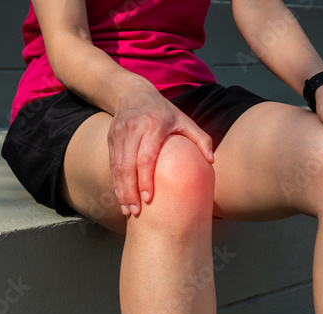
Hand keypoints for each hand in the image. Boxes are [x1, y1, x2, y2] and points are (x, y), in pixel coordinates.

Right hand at [108, 87, 214, 216]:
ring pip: (117, 168)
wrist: (133, 92)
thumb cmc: (164, 111)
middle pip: (127, 166)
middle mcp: (133, 129)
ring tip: (127, 210)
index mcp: (153, 125)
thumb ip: (201, 139)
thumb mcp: (184, 120)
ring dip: (121, 191)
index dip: (145, 180)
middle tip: (136, 212)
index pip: (145, 158)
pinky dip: (115, 183)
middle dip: (130, 191)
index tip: (148, 199)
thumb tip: (211, 161)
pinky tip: (121, 197)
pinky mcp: (111, 138)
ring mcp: (119, 134)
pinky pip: (112, 165)